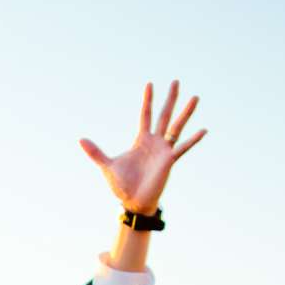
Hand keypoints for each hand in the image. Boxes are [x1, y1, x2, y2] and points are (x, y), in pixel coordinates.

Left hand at [80, 82, 206, 214]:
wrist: (133, 202)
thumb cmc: (122, 185)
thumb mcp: (107, 165)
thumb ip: (96, 152)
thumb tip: (80, 139)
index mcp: (141, 140)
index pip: (145, 115)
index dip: (147, 100)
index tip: (150, 84)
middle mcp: (155, 142)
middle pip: (164, 115)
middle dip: (170, 99)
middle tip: (176, 82)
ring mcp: (164, 150)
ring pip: (177, 127)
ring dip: (186, 113)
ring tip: (195, 98)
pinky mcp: (170, 161)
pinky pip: (183, 148)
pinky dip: (193, 140)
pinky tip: (203, 130)